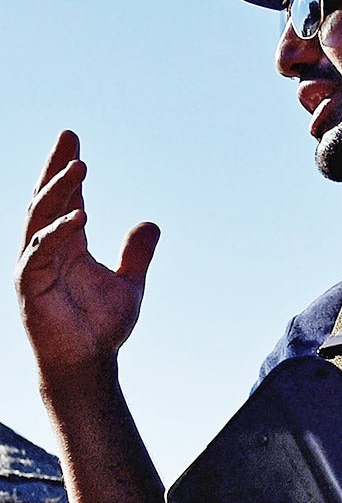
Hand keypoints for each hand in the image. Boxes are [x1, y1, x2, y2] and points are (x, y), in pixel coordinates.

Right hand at [16, 133, 159, 381]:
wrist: (88, 363)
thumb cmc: (102, 327)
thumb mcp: (129, 283)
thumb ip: (136, 253)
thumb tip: (151, 222)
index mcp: (67, 244)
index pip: (64, 198)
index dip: (67, 170)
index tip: (73, 139)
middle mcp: (46, 248)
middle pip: (46, 199)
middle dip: (56, 168)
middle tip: (70, 139)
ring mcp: (34, 265)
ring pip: (39, 218)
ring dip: (58, 192)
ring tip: (80, 168)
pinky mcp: (28, 285)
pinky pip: (39, 252)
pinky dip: (57, 233)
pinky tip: (78, 218)